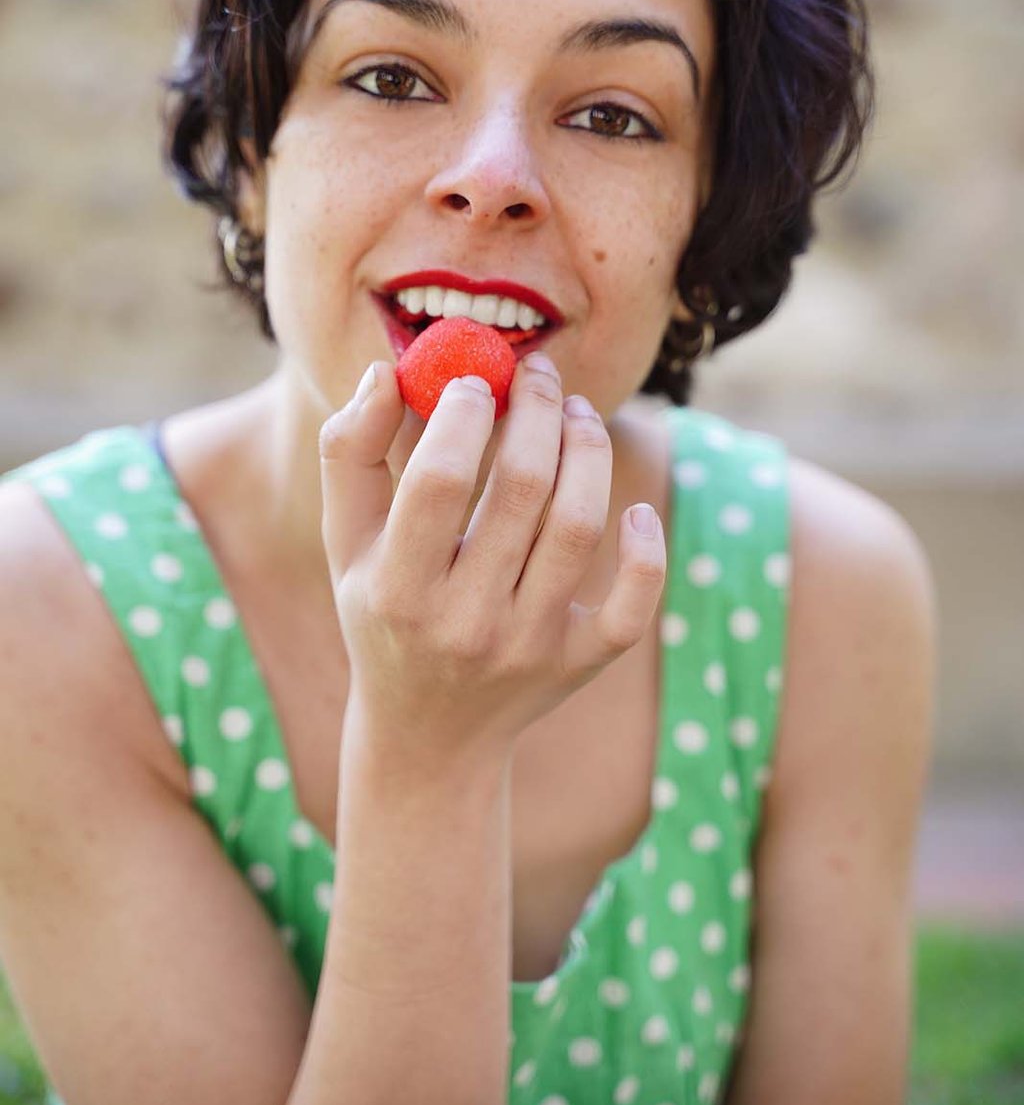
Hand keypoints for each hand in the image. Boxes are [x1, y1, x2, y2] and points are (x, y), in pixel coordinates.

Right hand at [318, 354, 666, 763]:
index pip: (438, 480)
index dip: (463, 413)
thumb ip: (350, 452)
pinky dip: (646, 551)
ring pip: (580, 526)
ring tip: (578, 411)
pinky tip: (635, 510)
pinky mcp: (579, 665)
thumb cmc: (382, 611)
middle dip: (537, 410)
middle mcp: (464, 622)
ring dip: (588, 449)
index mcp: (397, 588)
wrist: (428, 733)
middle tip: (540, 372)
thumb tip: (388, 370)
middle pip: (522, 489)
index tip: (476, 378)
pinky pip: (632, 606)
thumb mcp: (345, 543)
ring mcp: (528, 648)